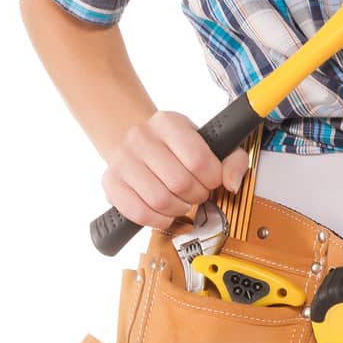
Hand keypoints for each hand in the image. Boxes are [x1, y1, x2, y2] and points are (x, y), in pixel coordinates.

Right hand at [102, 110, 249, 230]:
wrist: (133, 141)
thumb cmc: (174, 147)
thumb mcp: (206, 142)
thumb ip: (231, 160)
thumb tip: (232, 183)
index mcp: (168, 122)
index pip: (198, 159)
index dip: (212, 178)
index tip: (212, 180)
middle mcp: (141, 137)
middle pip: (180, 183)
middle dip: (197, 195)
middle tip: (197, 193)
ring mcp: (122, 160)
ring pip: (160, 200)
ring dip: (179, 209)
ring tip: (182, 203)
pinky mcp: (111, 183)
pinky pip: (138, 213)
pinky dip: (158, 220)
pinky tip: (165, 213)